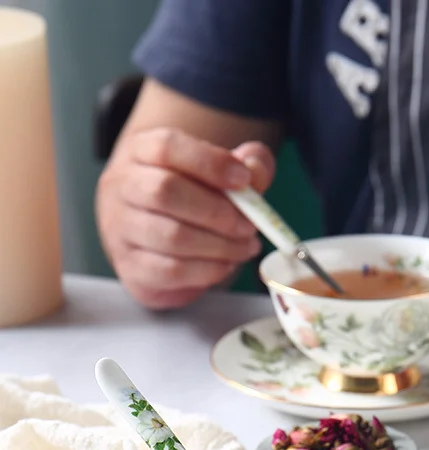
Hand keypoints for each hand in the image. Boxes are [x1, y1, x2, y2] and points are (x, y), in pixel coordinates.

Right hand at [96, 128, 275, 308]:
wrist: (155, 237)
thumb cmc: (192, 197)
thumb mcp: (220, 172)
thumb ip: (246, 164)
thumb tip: (255, 168)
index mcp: (141, 151)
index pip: (166, 147)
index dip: (210, 163)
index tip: (244, 178)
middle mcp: (121, 186)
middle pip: (165, 192)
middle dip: (217, 211)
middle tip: (249, 225)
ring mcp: (120, 228)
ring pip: (171, 236)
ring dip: (220, 245)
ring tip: (246, 247)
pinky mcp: (130, 266)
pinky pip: (171, 271)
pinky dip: (208, 270)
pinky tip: (226, 264)